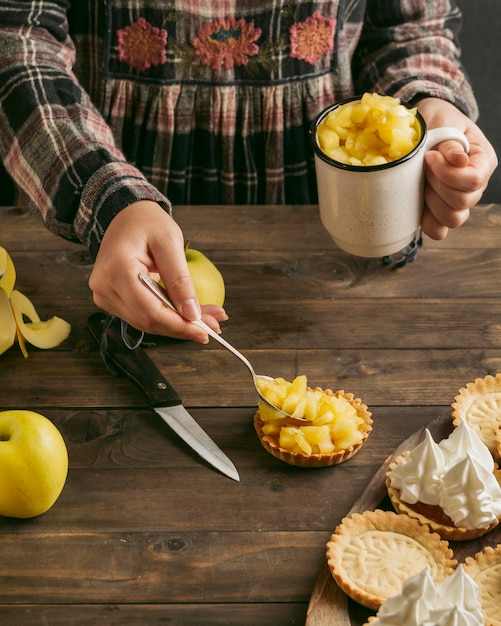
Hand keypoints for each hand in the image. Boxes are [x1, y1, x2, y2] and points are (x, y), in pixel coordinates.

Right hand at [88, 201, 227, 342]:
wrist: (126, 215)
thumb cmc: (147, 223)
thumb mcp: (170, 243)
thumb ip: (180, 280)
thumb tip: (192, 314)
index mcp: (116, 270)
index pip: (150, 311)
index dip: (179, 325)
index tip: (205, 331)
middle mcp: (104, 287)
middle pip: (148, 321)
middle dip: (182, 326)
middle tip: (214, 324)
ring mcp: (104, 295)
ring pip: (146, 322)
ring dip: (177, 323)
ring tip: (206, 317)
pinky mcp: (111, 299)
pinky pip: (142, 315)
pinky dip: (166, 316)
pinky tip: (186, 312)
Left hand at [416, 98, 497, 239]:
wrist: (425, 127)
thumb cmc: (437, 120)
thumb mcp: (442, 121)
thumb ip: (449, 141)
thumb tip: (458, 161)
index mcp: (482, 161)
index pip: (473, 180)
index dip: (447, 173)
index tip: (429, 157)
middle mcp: (475, 186)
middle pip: (462, 203)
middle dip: (436, 185)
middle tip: (422, 168)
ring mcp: (459, 202)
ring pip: (452, 219)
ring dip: (431, 203)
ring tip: (421, 183)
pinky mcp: (440, 212)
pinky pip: (438, 230)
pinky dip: (426, 221)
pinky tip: (418, 204)